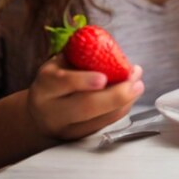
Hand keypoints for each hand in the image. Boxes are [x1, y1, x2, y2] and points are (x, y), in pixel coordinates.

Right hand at [26, 54, 143, 140]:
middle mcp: (52, 109)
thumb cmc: (57, 79)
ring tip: (138, 85)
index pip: (63, 82)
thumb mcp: (61, 63)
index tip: (104, 78)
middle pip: (85, 106)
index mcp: (46, 84)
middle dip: (115, 94)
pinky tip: (130, 97)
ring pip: (98, 120)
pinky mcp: (78, 137)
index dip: (84, 80)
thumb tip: (105, 41)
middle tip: (135, 80)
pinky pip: (103, 126)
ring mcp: (65, 128)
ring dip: (124, 102)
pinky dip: (120, 111)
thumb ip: (80, 54)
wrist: (40, 111)